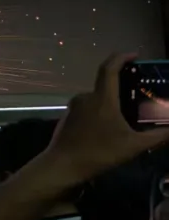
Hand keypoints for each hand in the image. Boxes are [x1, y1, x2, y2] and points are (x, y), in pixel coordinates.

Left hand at [44, 53, 168, 186]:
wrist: (63, 165)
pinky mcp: (69, 116)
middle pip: (105, 84)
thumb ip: (158, 136)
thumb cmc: (99, 152)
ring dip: (112, 100)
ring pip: (97, 97)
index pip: (109, 68)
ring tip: (129, 111)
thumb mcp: (133, 146)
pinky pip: (89, 107)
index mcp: (101, 98)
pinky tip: (111, 124)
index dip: (121, 57)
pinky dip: (101, 110)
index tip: (134, 54)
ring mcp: (74, 106)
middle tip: (140, 92)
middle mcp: (86, 97)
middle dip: (123, 85)